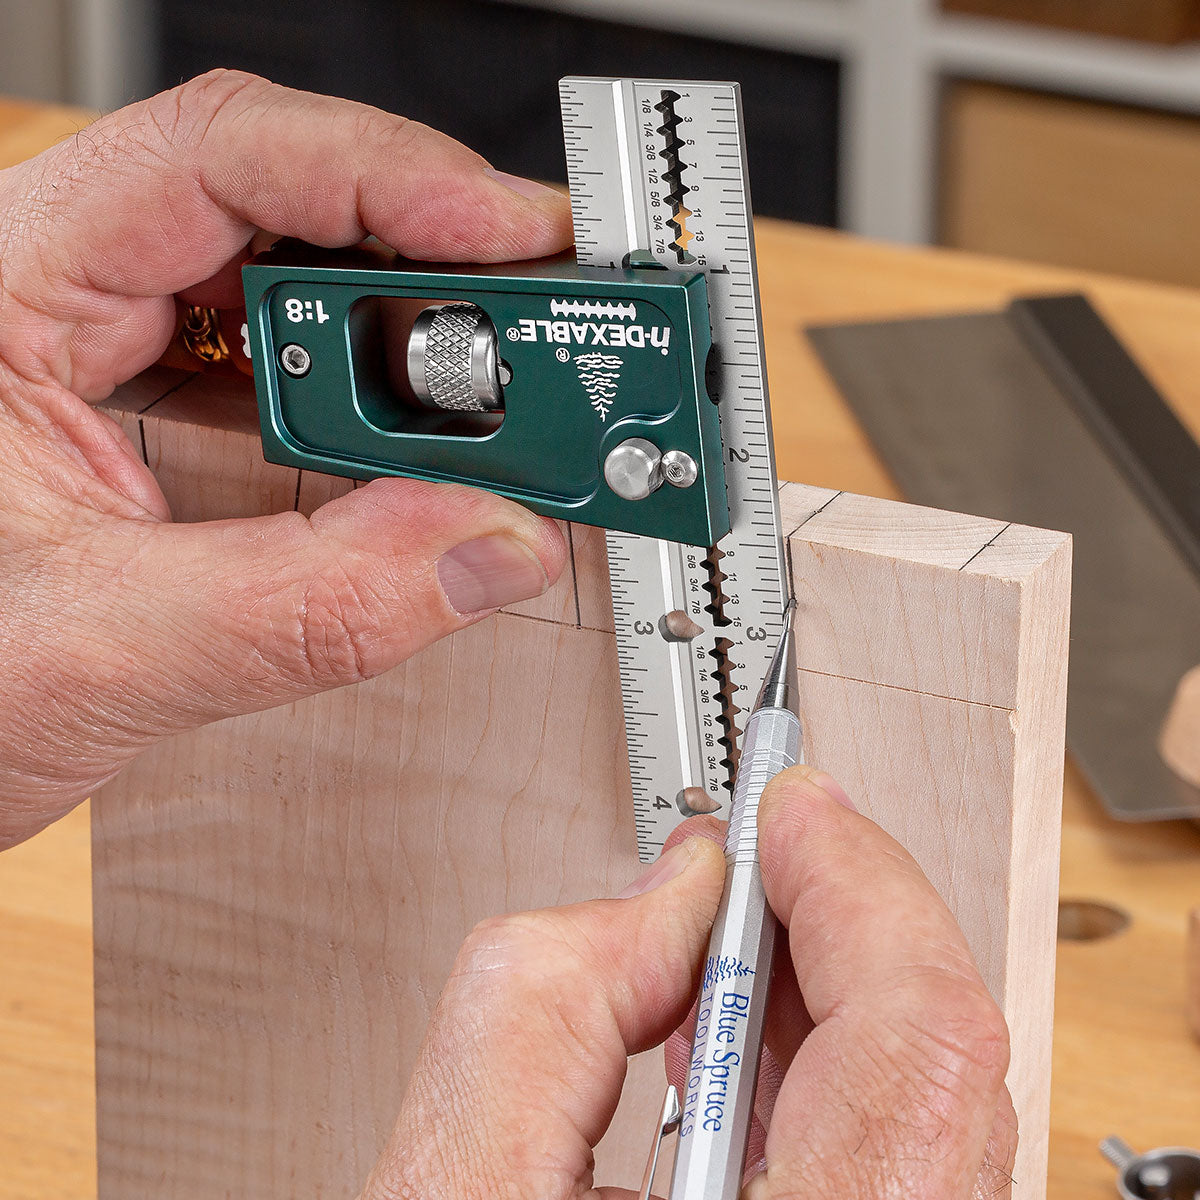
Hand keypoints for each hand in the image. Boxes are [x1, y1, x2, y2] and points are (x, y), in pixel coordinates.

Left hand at [0, 70, 571, 847]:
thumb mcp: (94, 651)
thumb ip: (305, 607)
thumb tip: (491, 547)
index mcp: (9, 284)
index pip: (224, 155)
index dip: (392, 176)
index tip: (518, 238)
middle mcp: (73, 295)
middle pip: (296, 218)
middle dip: (439, 277)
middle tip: (550, 343)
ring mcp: (123, 357)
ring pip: (311, 299)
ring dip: (421, 353)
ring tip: (511, 401)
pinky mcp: (167, 420)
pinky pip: (304, 384)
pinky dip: (387, 419)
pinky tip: (437, 449)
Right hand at [360, 768, 1015, 1198]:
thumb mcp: (452, 1184)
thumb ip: (546, 991)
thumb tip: (666, 894)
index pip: (921, 1034)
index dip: (860, 886)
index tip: (798, 809)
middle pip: (940, 1058)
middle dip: (846, 919)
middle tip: (777, 849)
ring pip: (925, 1099)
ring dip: (836, 984)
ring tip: (747, 932)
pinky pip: (891, 1149)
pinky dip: (826, 1061)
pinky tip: (749, 1041)